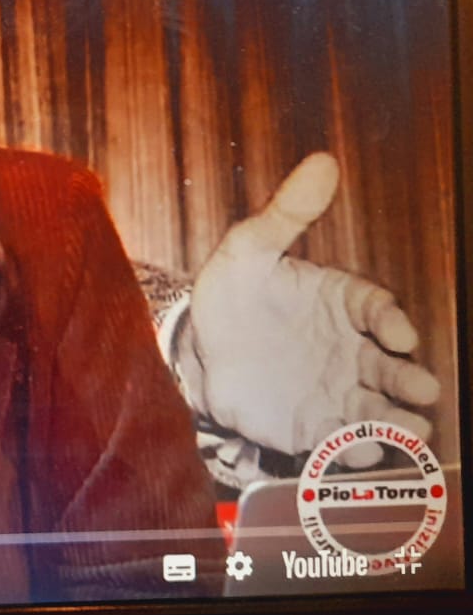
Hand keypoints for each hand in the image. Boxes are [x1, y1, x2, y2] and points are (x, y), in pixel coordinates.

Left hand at [179, 152, 440, 464]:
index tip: (395, 332)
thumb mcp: (249, 247)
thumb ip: (287, 212)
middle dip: (408, 378)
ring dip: (397, 420)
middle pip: (389, 365)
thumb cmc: (232, 293)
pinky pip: (341, 440)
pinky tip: (362, 453)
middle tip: (420, 388)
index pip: (376, 309)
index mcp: (342, 302)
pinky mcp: (313, 425)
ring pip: (377, 408)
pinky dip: (355, 449)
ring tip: (411, 430)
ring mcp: (336, 389)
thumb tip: (322, 161)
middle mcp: (350, 348)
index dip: (389, 321)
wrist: (196, 348)